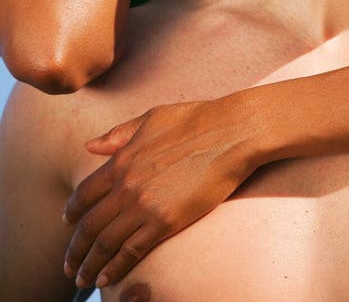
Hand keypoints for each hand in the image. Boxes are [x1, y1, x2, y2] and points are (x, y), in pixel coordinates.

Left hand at [63, 95, 261, 288]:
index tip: (68, 224)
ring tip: (81, 279)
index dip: (72, 212)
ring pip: (105, 244)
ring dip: (89, 265)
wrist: (230, 132)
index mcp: (121, 159)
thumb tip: (90, 145)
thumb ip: (119, 135)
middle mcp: (126, 185)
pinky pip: (131, 252)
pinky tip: (106, 278)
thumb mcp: (151, 119)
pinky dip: (114, 268)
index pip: (84, 194)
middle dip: (75, 250)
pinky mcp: (165, 222)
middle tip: (69, 265)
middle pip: (89, 225)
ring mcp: (144, 205)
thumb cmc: (195, 120)